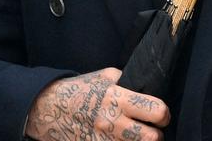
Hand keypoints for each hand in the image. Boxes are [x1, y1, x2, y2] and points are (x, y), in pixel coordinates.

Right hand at [25, 68, 169, 140]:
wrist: (47, 109)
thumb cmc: (78, 90)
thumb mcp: (104, 77)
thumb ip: (127, 81)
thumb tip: (148, 86)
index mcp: (117, 98)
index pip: (157, 111)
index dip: (164, 115)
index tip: (161, 115)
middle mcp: (112, 122)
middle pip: (153, 139)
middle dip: (156, 135)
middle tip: (152, 131)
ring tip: (135, 137)